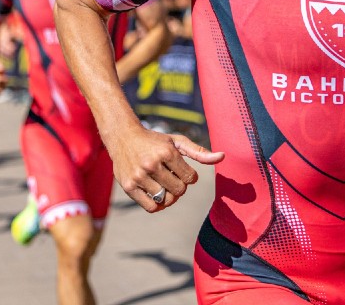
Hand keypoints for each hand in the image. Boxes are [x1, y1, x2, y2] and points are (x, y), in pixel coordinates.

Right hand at [108, 126, 223, 212]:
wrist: (122, 137)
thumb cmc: (155, 141)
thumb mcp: (176, 142)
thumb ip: (199, 152)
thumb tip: (222, 157)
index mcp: (166, 152)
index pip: (190, 178)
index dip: (189, 177)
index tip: (181, 170)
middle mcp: (152, 164)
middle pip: (179, 191)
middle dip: (179, 186)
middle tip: (172, 178)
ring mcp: (139, 176)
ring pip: (165, 200)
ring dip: (168, 195)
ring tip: (163, 184)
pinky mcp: (128, 186)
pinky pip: (151, 207)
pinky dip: (157, 205)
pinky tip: (156, 193)